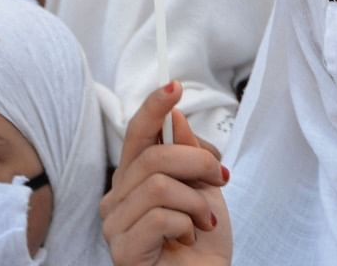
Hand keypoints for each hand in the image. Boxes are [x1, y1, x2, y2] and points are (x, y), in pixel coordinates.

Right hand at [101, 82, 232, 265]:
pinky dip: (186, 223)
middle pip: (153, 156)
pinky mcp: (123, 250)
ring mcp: (115, 226)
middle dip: (196, 162)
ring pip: (158, 185)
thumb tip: (174, 119)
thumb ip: (186, 154)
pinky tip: (188, 237)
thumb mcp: (203, 188)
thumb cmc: (203, 241)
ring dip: (195, 200)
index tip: (173, 86)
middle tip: (221, 179)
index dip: (153, 108)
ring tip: (204, 220)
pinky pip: (160, 216)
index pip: (137, 135)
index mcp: (133, 180)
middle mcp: (116, 199)